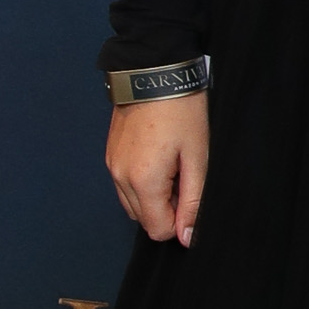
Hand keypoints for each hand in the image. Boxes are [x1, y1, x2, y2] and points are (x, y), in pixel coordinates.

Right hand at [108, 92, 207, 244]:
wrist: (154, 71)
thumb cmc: (181, 111)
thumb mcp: (198, 156)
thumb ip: (194, 201)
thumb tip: (188, 238)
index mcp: (142, 182)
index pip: (158, 231)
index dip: (180, 220)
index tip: (192, 193)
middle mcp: (119, 178)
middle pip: (144, 220)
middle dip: (167, 207)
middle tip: (183, 174)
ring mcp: (111, 166)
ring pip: (133, 204)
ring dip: (154, 196)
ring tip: (171, 164)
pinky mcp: (110, 155)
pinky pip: (125, 185)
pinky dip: (142, 182)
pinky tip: (158, 157)